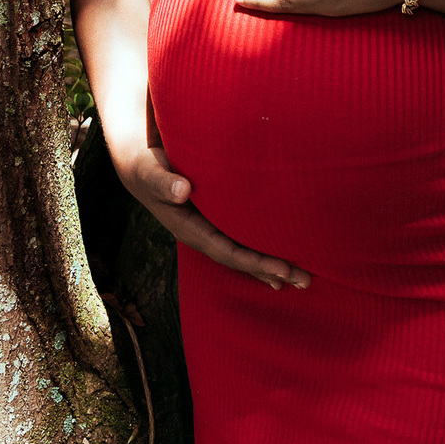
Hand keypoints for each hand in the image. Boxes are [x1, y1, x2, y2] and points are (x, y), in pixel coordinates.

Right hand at [111, 142, 311, 290]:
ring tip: (300, 278)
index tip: (282, 270)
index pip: (228, 252)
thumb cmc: (146, 165)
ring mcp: (209, 227)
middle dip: (272, 270)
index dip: (255, 262)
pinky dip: (260, 248)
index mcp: (189, 229)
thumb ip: (163, 182)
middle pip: (241, 258)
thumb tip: (182, 191)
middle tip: (306, 280)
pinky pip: (241, 236)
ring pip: (243, 250)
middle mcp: (202, 233)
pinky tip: (278, 257)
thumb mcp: (150, 171)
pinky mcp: (215, 215)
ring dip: (270, 264)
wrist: (139, 163)